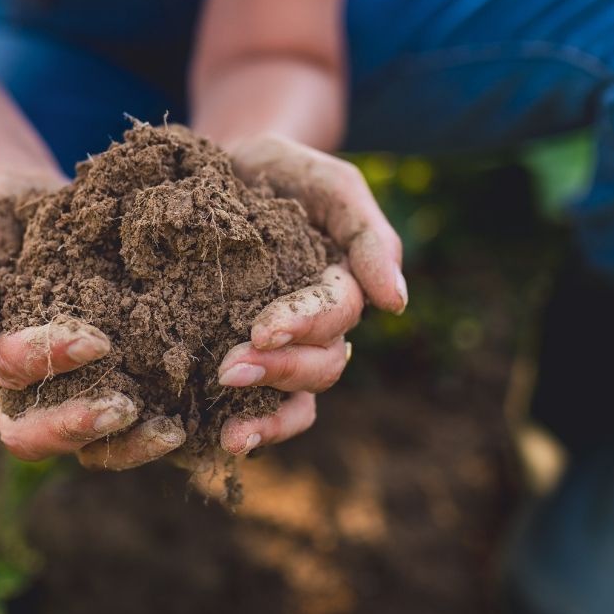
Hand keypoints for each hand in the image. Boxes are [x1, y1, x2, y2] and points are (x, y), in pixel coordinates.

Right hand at [0, 173, 186, 468]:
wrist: (54, 202)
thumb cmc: (5, 215)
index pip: (6, 371)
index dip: (44, 360)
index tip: (95, 339)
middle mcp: (28, 386)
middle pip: (31, 436)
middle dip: (75, 425)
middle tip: (124, 406)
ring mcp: (73, 392)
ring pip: (84, 450)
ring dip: (123, 446)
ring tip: (169, 430)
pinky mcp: (120, 386)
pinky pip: (128, 434)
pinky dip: (156, 436)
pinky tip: (190, 422)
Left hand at [215, 134, 406, 455]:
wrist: (216, 171)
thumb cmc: (278, 172)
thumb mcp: (325, 182)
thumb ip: (366, 233)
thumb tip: (398, 303)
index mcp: (342, 284)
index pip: (337, 314)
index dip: (305, 325)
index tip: (263, 329)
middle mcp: (319, 328)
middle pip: (322, 366)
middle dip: (280, 371)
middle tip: (229, 370)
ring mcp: (283, 350)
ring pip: (298, 401)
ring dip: (268, 417)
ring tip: (230, 433)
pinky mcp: (241, 362)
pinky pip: (257, 411)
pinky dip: (246, 429)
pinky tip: (216, 442)